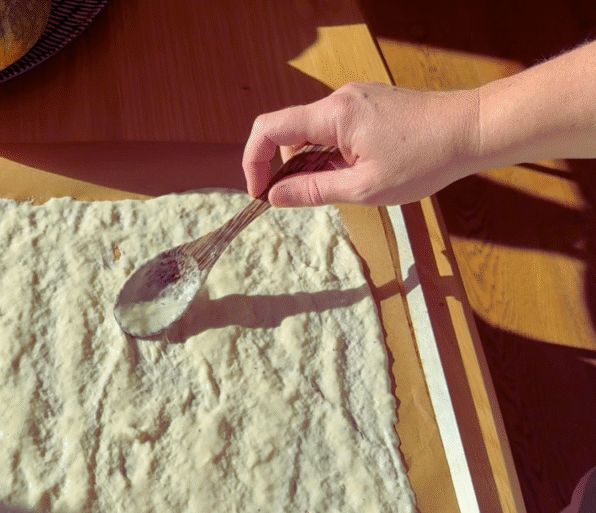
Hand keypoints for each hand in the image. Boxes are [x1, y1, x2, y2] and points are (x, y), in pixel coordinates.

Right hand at [242, 82, 479, 206]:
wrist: (475, 130)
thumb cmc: (427, 158)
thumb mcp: (364, 187)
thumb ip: (313, 190)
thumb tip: (276, 196)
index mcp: (334, 114)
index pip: (269, 129)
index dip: (254, 161)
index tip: (261, 192)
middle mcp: (340, 99)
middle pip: (290, 131)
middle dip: (287, 167)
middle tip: (303, 197)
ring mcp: (357, 100)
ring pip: (314, 132)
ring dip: (313, 162)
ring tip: (344, 186)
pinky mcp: (371, 105)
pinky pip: (335, 129)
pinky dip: (332, 153)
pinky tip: (358, 172)